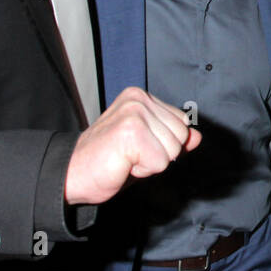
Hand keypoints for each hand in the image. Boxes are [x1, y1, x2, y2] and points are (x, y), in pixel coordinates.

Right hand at [64, 86, 200, 205]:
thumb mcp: (147, 148)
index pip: (182, 123)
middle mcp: (138, 99)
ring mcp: (134, 113)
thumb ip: (172, 139)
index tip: (137, 147)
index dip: (163, 145)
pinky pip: (160, 162)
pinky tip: (123, 163)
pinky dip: (143, 170)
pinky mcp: (131, 132)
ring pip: (173, 150)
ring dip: (150, 163)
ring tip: (126, 158)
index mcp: (141, 97)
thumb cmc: (107, 161)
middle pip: (181, 136)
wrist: (72, 174)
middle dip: (160, 154)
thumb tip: (197, 136)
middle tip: (130, 155)